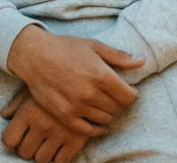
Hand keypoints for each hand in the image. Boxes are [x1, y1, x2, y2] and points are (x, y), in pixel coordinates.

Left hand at [1, 86, 88, 162]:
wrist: (87, 77)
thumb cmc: (54, 80)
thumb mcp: (34, 85)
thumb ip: (16, 102)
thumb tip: (5, 115)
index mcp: (29, 111)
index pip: (9, 139)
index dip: (12, 138)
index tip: (18, 134)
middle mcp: (42, 124)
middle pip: (24, 152)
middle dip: (27, 146)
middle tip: (33, 137)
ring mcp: (59, 134)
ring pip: (41, 159)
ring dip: (42, 152)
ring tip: (46, 141)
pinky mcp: (76, 141)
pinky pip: (61, 162)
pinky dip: (58, 157)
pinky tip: (59, 145)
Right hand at [6, 25, 143, 135]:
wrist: (35, 56)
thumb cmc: (66, 47)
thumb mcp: (94, 46)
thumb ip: (119, 56)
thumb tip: (141, 61)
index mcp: (101, 75)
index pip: (129, 97)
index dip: (132, 94)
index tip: (128, 90)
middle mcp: (91, 93)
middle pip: (118, 109)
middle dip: (120, 103)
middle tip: (114, 95)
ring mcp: (77, 107)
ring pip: (105, 120)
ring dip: (108, 113)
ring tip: (103, 103)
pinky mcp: (65, 116)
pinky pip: (88, 130)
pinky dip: (96, 127)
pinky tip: (96, 120)